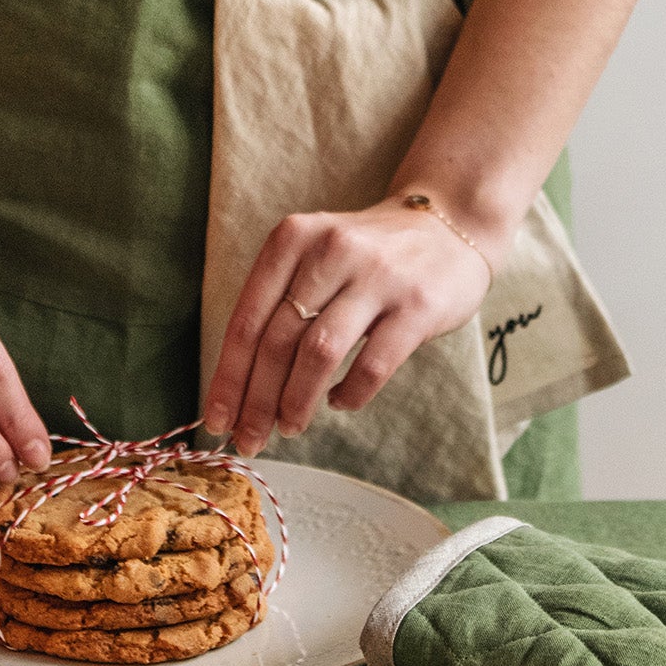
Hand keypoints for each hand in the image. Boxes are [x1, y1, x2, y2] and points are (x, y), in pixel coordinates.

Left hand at [203, 198, 496, 456]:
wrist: (449, 225)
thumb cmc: (367, 256)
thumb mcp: (314, 257)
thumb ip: (280, 304)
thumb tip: (240, 387)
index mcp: (293, 239)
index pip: (247, 320)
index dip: (228, 377)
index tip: (216, 420)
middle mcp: (330, 251)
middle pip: (278, 340)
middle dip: (257, 400)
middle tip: (250, 439)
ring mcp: (377, 277)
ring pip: (319, 353)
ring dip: (297, 401)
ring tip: (290, 428)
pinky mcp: (417, 306)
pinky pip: (372, 364)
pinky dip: (351, 393)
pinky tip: (340, 402)